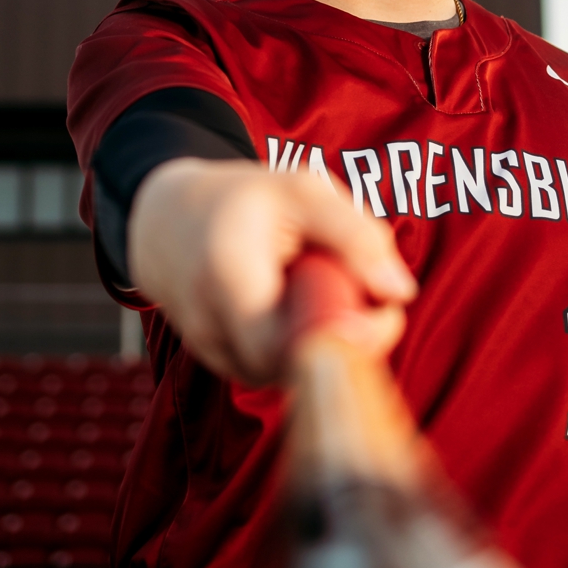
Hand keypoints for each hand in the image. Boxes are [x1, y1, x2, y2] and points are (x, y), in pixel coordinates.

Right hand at [127, 158, 416, 382]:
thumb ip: (354, 233)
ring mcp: (213, 352)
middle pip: (298, 368)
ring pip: (291, 375)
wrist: (167, 221)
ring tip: (326, 295)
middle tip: (365, 301)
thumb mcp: (300, 192)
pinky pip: (278, 371)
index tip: (382, 310)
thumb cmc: (243, 201)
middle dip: (345, 341)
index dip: (347, 339)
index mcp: (228, 276)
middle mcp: (212, 326)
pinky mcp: (223, 365)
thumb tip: (401, 292)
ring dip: (323, 344)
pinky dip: (302, 347)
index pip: (291, 344)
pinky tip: (304, 309)